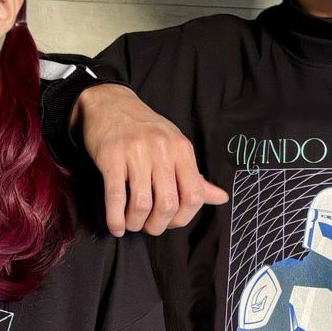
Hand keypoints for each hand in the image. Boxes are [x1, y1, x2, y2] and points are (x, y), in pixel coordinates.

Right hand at [72, 84, 228, 235]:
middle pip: (168, 204)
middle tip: (149, 226)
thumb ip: (196, 177)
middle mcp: (162, 150)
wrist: (110, 104)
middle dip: (157, 225)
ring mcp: (136, 153)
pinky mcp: (111, 156)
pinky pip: (115, 196)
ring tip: (131, 224)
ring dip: (136, 223)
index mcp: (182, 150)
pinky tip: (115, 226)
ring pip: (142, 204)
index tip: (171, 222)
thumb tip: (221, 198)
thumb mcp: (175, 147)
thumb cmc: (145, 130)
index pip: (194, 195)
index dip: (183, 218)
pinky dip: (115, 218)